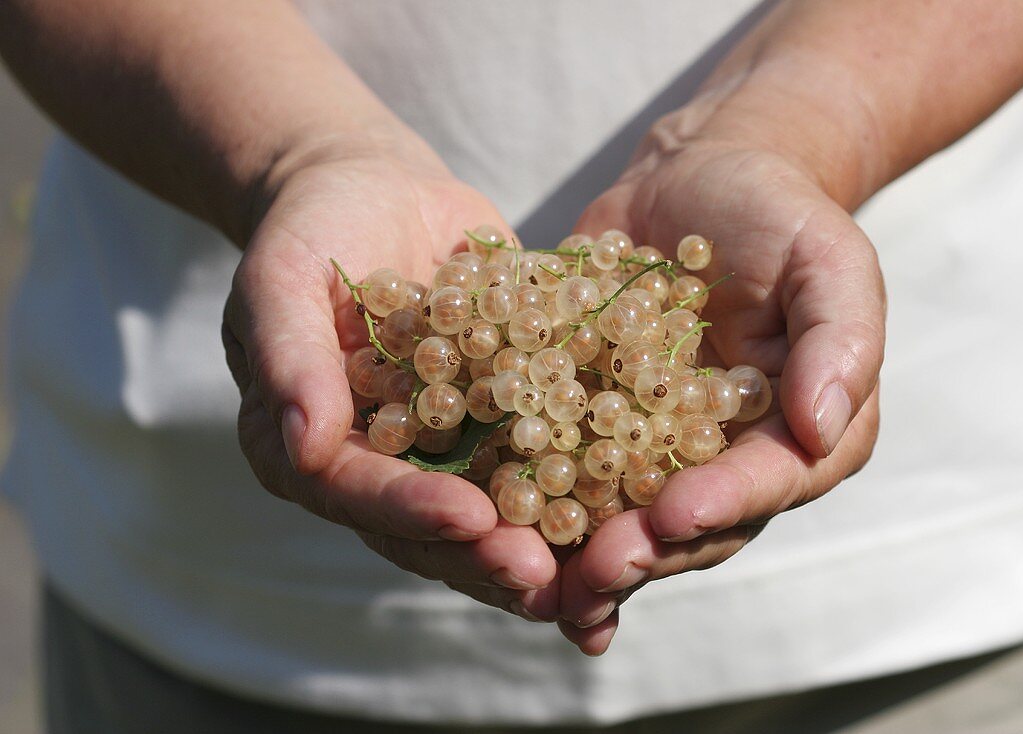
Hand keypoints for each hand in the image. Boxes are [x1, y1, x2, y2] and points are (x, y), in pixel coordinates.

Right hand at [221, 144, 559, 620]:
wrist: (376, 191)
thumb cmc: (314, 227)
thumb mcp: (284, 278)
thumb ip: (287, 356)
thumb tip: (301, 446)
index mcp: (309, 446)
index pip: (354, 493)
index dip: (409, 510)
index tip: (469, 518)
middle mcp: (374, 464)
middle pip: (425, 527)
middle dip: (482, 554)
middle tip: (542, 575)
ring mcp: (437, 449)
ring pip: (485, 513)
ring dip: (534, 543)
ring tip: (590, 567)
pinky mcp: (493, 421)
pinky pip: (530, 460)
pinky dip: (572, 489)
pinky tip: (624, 510)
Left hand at [557, 143, 885, 653]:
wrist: (695, 178)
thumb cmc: (775, 211)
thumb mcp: (828, 255)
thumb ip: (841, 338)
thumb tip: (824, 427)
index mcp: (804, 432)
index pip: (769, 482)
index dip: (722, 505)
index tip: (671, 516)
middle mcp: (735, 457)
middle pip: (695, 523)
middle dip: (646, 550)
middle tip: (594, 571)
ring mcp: (663, 449)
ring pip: (630, 519)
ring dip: (588, 556)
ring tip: (546, 587)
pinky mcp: (600, 424)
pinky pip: (573, 473)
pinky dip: (541, 509)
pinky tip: (501, 539)